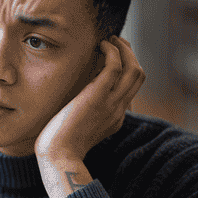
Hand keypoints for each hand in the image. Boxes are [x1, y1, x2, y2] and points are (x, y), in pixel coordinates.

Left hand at [35, 36, 143, 162]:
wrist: (59, 157)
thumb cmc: (59, 145)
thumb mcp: (77, 127)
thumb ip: (83, 113)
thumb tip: (75, 100)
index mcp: (115, 118)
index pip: (130, 88)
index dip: (124, 68)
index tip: (111, 56)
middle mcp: (118, 110)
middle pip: (138, 76)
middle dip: (130, 54)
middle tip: (114, 42)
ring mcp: (111, 104)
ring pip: (134, 69)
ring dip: (124, 49)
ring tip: (109, 40)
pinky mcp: (98, 97)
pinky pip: (115, 67)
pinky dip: (112, 52)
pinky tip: (100, 46)